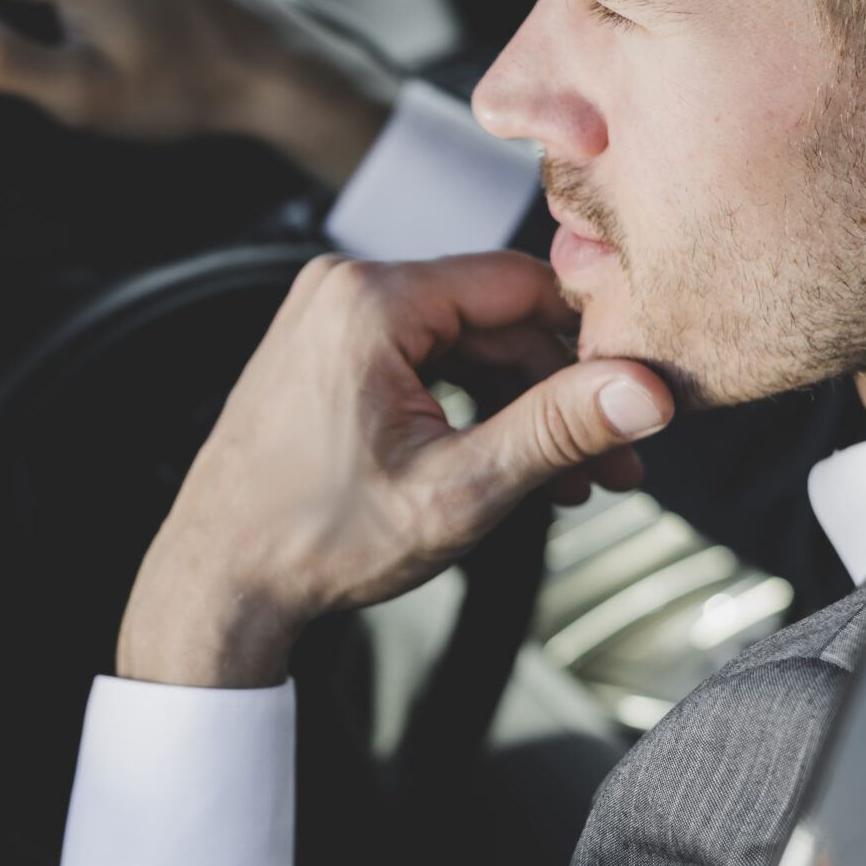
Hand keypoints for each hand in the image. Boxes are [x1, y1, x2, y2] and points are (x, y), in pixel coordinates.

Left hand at [116, 251, 673, 688]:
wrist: (218, 582)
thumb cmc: (316, 541)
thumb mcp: (460, 489)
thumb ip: (559, 429)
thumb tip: (646, 391)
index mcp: (371, 301)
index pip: (521, 284)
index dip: (591, 341)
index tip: (639, 394)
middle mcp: (345, 289)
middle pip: (494, 318)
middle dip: (559, 393)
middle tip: (615, 463)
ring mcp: (330, 318)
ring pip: (465, 345)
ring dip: (521, 409)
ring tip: (570, 483)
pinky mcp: (327, 351)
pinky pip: (424, 361)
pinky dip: (471, 410)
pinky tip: (510, 467)